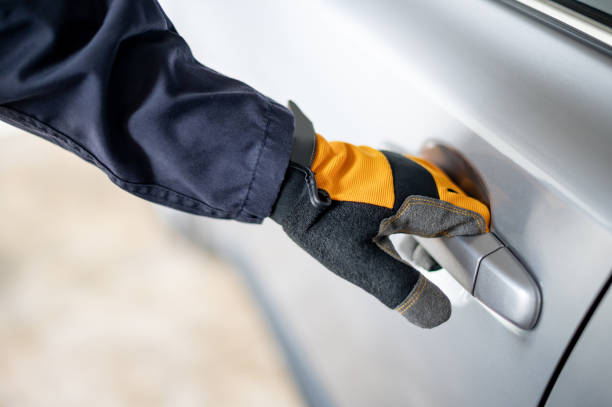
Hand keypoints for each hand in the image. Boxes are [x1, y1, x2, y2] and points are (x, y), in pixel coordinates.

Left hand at [271, 104, 488, 327]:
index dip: (469, 248)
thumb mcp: (358, 261)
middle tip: (420, 261)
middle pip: (456, 209)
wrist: (289, 174)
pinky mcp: (385, 165)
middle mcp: (417, 175)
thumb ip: (400, 286)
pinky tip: (387, 228)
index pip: (471, 220)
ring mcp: (401, 166)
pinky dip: (413, 211)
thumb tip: (437, 313)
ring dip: (428, 226)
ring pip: (435, 198)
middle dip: (446, 239)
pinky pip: (415, 189)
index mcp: (420, 197)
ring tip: (403, 247)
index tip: (457, 268)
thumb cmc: (319, 215)